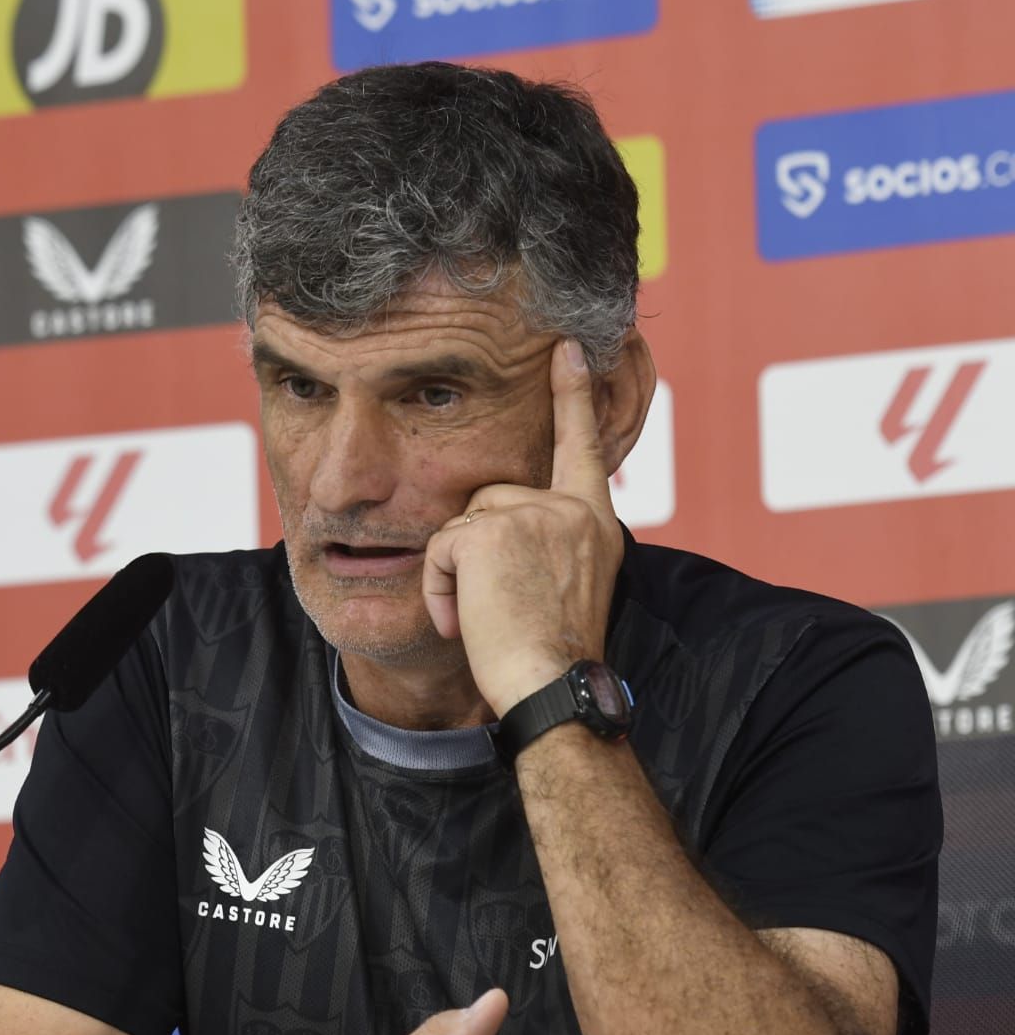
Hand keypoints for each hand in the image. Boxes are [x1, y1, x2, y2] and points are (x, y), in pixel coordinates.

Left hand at [422, 340, 625, 715]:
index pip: (583, 445)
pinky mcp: (489, 531)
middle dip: (475, 548)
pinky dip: (438, 587)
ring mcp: (533, 514)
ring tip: (483, 616)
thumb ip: (550, 540)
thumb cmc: (555, 654)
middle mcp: (571, 509)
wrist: (553, 686)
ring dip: (455, 572)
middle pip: (490, 496)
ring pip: (460, 522)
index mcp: (596, 520)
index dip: (573, 395)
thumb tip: (503, 528)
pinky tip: (464, 619)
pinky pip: (438, 547)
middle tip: (499, 606)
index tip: (567, 348)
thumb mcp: (570, 583)